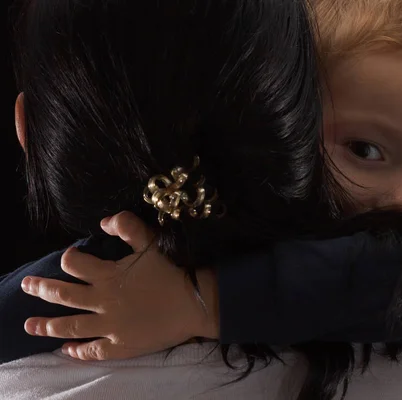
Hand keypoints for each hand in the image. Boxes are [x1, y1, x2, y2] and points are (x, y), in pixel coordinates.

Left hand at [21, 211, 218, 360]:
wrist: (196, 303)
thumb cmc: (173, 272)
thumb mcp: (151, 241)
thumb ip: (126, 226)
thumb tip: (103, 222)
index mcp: (108, 276)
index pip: (75, 264)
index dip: (69, 258)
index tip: (71, 257)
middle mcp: (102, 302)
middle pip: (63, 295)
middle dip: (42, 289)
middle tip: (27, 286)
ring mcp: (109, 327)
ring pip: (70, 326)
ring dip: (47, 325)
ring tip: (29, 325)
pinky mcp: (120, 346)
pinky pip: (92, 350)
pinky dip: (76, 351)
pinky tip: (66, 350)